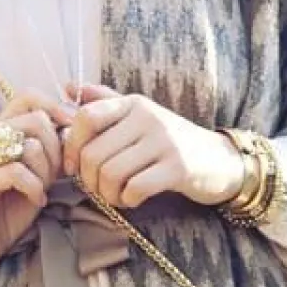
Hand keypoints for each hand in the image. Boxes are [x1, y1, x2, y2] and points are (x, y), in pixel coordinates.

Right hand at [0, 90, 75, 277]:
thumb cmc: (11, 206)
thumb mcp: (40, 172)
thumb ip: (53, 150)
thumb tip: (76, 129)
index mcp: (1, 130)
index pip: (28, 97)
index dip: (56, 107)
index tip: (73, 130)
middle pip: (36, 120)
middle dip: (57, 149)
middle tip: (57, 174)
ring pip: (28, 145)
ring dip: (46, 172)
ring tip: (42, 190)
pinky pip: (16, 172)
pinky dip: (34, 187)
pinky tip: (35, 200)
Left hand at [60, 82, 245, 210]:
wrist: (219, 160)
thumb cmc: (169, 141)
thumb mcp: (139, 115)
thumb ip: (105, 101)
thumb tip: (68, 86)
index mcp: (132, 103)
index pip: (86, 117)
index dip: (71, 146)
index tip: (73, 166)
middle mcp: (147, 117)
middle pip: (93, 154)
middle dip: (89, 180)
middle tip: (99, 189)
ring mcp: (164, 141)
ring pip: (110, 174)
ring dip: (107, 194)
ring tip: (116, 196)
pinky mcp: (178, 168)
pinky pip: (134, 188)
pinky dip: (126, 201)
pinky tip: (133, 199)